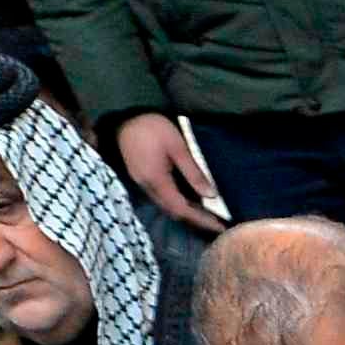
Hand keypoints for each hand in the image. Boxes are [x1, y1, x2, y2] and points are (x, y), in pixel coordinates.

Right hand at [118, 109, 228, 230]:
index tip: (219, 227)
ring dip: (187, 213)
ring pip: (166, 206)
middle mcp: (146, 187)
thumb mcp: (177, 147)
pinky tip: (191, 200)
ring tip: (208, 216)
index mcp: (156, 180)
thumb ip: (193, 172)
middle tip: (218, 224)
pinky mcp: (142, 178)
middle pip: (173, 212)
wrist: (124, 116)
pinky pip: (162, 197)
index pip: (181, 209)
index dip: (201, 220)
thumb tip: (211, 195)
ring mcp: (142, 184)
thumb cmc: (152, 128)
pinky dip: (178, 202)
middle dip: (196, 221)